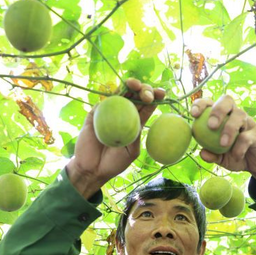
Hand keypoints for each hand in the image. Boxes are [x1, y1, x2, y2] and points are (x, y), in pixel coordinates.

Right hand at [68, 79, 165, 197]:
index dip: (155, 96)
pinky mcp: (95, 113)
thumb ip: (137, 132)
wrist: (93, 169)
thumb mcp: (132, 149)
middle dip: (144, 89)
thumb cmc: (114, 162)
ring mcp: (109, 112)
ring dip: (129, 85)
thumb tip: (147, 112)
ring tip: (135, 85)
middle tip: (147, 95)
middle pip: (135, 95)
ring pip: (121, 93)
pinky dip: (113, 94)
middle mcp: (124, 114)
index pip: (147, 105)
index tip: (162, 93)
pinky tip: (120, 91)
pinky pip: (104, 101)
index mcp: (136, 122)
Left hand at [191, 95, 255, 194]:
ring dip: (229, 128)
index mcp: (223, 116)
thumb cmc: (234, 156)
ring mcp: (247, 122)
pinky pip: (247, 136)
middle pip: (227, 99)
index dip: (201, 104)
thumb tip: (201, 152)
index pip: (211, 103)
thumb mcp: (220, 158)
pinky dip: (240, 147)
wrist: (255, 165)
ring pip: (239, 114)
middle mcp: (235, 115)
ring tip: (223, 144)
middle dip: (218, 109)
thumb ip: (211, 155)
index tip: (193, 114)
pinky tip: (236, 156)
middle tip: (211, 126)